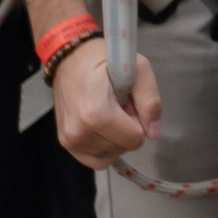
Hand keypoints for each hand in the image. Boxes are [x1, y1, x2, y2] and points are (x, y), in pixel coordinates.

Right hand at [52, 39, 160, 168]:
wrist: (70, 57)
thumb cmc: (104, 59)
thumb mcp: (139, 69)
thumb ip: (150, 101)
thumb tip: (153, 133)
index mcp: (96, 114)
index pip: (135, 139)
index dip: (138, 120)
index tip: (128, 103)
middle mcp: (79, 132)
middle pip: (123, 148)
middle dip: (126, 129)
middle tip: (117, 105)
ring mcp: (69, 140)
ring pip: (110, 156)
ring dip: (115, 139)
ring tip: (108, 113)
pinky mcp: (65, 143)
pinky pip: (94, 160)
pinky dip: (103, 149)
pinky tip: (103, 130)